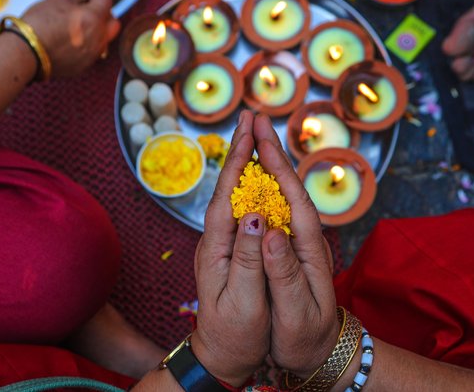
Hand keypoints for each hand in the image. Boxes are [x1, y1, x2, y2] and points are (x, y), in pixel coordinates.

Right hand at [21, 0, 119, 78]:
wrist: (26, 54)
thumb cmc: (40, 24)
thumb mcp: (57, 1)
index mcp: (94, 19)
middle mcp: (99, 38)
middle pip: (112, 22)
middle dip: (103, 11)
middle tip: (88, 5)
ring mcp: (93, 54)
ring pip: (104, 39)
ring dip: (97, 29)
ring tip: (80, 23)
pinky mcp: (84, 65)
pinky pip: (93, 51)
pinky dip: (88, 42)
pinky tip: (73, 38)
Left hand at [191, 111, 269, 386]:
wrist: (221, 355)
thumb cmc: (235, 333)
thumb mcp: (245, 302)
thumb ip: (248, 260)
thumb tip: (254, 217)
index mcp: (215, 250)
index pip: (225, 197)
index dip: (236, 163)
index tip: (247, 131)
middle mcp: (215, 241)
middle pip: (227, 188)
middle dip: (239, 152)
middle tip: (251, 118)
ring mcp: (222, 244)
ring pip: (233, 196)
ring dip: (244, 164)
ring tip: (255, 135)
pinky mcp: (231, 249)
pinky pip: (241, 209)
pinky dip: (250, 186)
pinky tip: (259, 175)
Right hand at [254, 114, 339, 379]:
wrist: (319, 353)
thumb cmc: (307, 337)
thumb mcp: (296, 313)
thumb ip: (284, 274)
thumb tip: (268, 232)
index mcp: (310, 249)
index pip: (294, 197)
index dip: (278, 164)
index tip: (261, 135)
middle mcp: (305, 238)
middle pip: (289, 186)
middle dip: (271, 151)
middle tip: (254, 119)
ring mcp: (296, 242)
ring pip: (282, 195)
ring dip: (267, 163)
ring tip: (250, 136)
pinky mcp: (287, 250)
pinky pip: (274, 210)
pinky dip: (263, 187)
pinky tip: (251, 176)